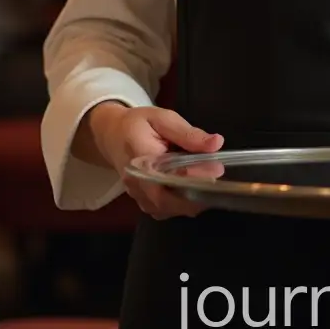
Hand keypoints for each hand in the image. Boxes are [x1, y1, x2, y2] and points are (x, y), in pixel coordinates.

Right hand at [88, 103, 224, 220]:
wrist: (112, 134)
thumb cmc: (139, 123)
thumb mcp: (163, 118)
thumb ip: (188, 133)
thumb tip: (216, 143)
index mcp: (140, 156)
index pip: (166, 175)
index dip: (192, 176)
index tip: (216, 168)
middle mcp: (136, 181)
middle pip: (165, 201)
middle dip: (194, 195)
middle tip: (216, 181)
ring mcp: (136, 194)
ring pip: (165, 209)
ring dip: (189, 202)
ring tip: (208, 185)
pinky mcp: (141, 200)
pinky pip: (162, 210)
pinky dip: (180, 205)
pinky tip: (193, 192)